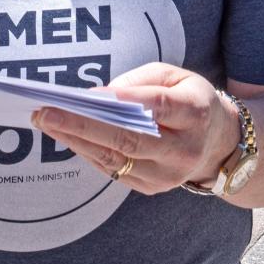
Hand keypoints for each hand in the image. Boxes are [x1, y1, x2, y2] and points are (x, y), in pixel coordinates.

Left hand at [31, 63, 239, 195]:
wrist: (218, 142)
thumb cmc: (188, 99)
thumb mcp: (174, 75)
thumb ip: (140, 81)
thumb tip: (100, 96)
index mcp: (195, 112)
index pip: (156, 106)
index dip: (121, 100)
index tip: (86, 94)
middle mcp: (185, 149)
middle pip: (129, 139)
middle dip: (82, 125)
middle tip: (46, 111)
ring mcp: (170, 175)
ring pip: (116, 159)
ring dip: (75, 140)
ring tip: (45, 121)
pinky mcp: (154, 188)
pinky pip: (114, 171)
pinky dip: (86, 152)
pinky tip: (64, 135)